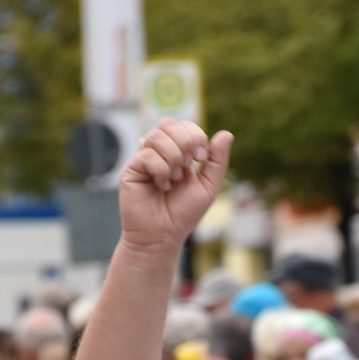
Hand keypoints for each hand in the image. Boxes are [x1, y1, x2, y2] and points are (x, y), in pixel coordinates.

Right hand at [119, 119, 232, 254]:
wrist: (163, 235)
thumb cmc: (183, 214)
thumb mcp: (208, 187)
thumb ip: (217, 161)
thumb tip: (227, 133)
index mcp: (177, 153)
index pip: (184, 126)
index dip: (195, 136)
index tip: (200, 159)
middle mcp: (158, 153)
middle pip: (168, 124)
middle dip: (184, 143)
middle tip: (187, 167)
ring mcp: (143, 159)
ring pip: (157, 136)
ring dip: (173, 157)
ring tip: (174, 179)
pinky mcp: (131, 169)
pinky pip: (147, 155)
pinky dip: (161, 170)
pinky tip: (162, 185)